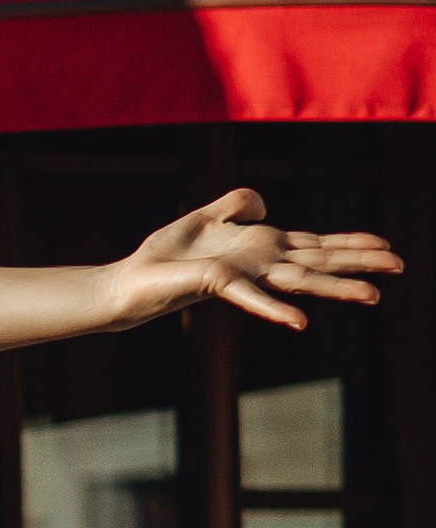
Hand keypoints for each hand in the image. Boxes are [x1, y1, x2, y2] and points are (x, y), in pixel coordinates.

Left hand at [108, 189, 400, 334]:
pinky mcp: (216, 286)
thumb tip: (263, 202)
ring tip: (373, 296)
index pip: (316, 244)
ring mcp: (242, 277)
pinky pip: (250, 298)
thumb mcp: (205, 218)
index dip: (351, 242)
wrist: (127, 282)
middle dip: (360, 262)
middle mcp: (259, 265)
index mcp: (261, 248)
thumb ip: (237, 206)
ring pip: (298, 282)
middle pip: (319, 261)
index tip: (387, 244)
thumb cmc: (163, 256)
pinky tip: (300, 324)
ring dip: (336, 288)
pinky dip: (275, 310)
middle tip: (401, 266)